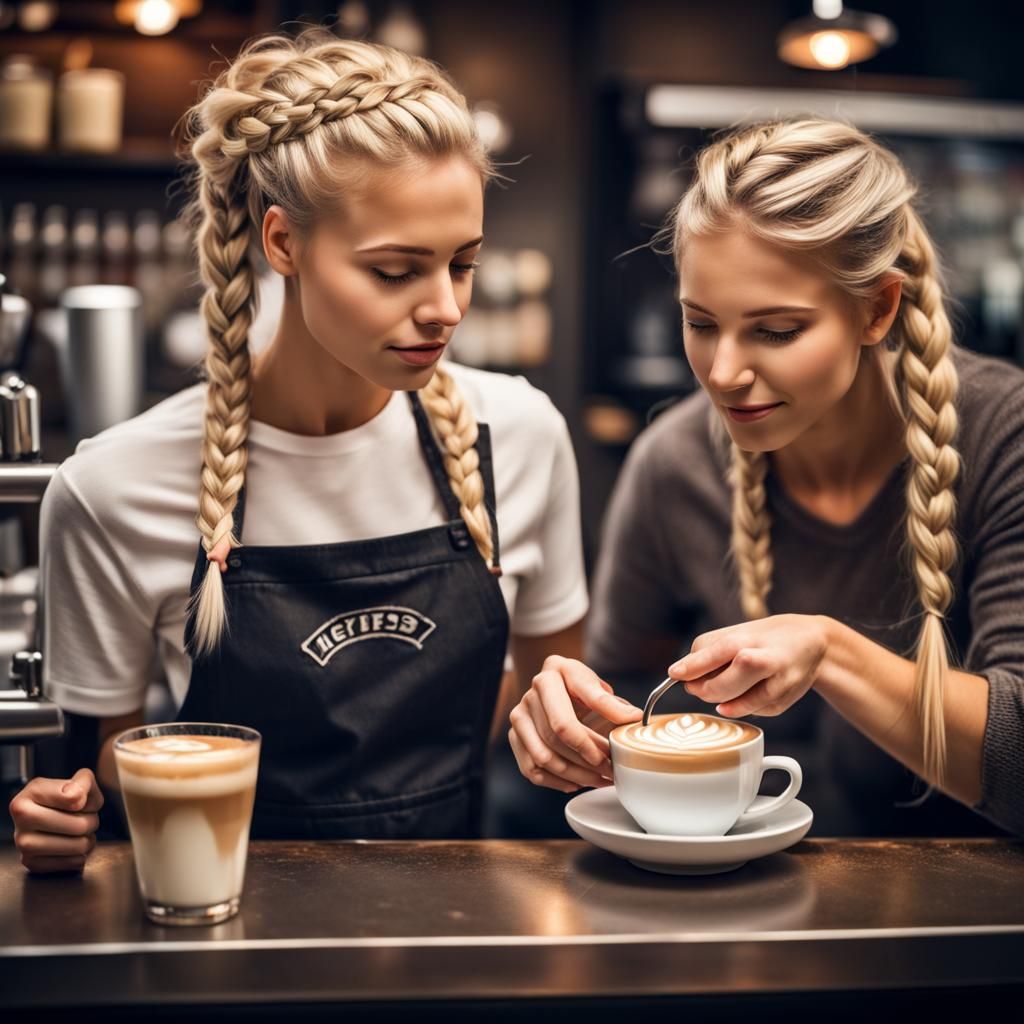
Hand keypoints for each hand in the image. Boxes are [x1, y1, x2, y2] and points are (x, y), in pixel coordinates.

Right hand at [9, 767, 103, 873]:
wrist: (49, 813)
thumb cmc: (65, 796)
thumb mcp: (78, 779)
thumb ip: (84, 781)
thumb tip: (77, 798)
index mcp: (29, 795)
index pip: (75, 799)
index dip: (86, 799)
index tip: (79, 799)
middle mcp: (21, 821)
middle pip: (80, 826)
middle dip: (92, 820)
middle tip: (84, 817)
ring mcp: (23, 845)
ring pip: (79, 846)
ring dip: (88, 838)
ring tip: (78, 831)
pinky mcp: (32, 863)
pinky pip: (74, 862)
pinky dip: (80, 854)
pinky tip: (70, 844)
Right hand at [509, 655, 642, 792]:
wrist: (556, 687)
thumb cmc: (579, 687)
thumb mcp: (596, 687)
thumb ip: (612, 704)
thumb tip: (635, 718)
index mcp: (552, 673)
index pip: (566, 719)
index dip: (589, 742)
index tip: (611, 753)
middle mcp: (531, 694)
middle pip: (555, 739)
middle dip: (586, 760)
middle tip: (609, 769)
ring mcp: (519, 716)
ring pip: (544, 758)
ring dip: (574, 775)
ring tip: (599, 778)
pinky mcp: (515, 736)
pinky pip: (532, 769)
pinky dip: (557, 781)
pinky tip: (576, 781)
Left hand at [668, 614, 828, 717]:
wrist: (813, 642)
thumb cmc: (765, 638)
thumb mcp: (737, 633)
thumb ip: (708, 650)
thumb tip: (683, 674)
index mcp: (751, 638)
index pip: (719, 651)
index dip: (694, 665)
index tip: (674, 673)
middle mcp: (768, 659)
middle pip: (730, 682)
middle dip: (706, 690)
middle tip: (694, 687)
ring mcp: (780, 682)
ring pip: (743, 703)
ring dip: (723, 702)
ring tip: (717, 692)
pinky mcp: (785, 700)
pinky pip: (755, 711)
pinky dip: (742, 707)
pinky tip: (743, 696)